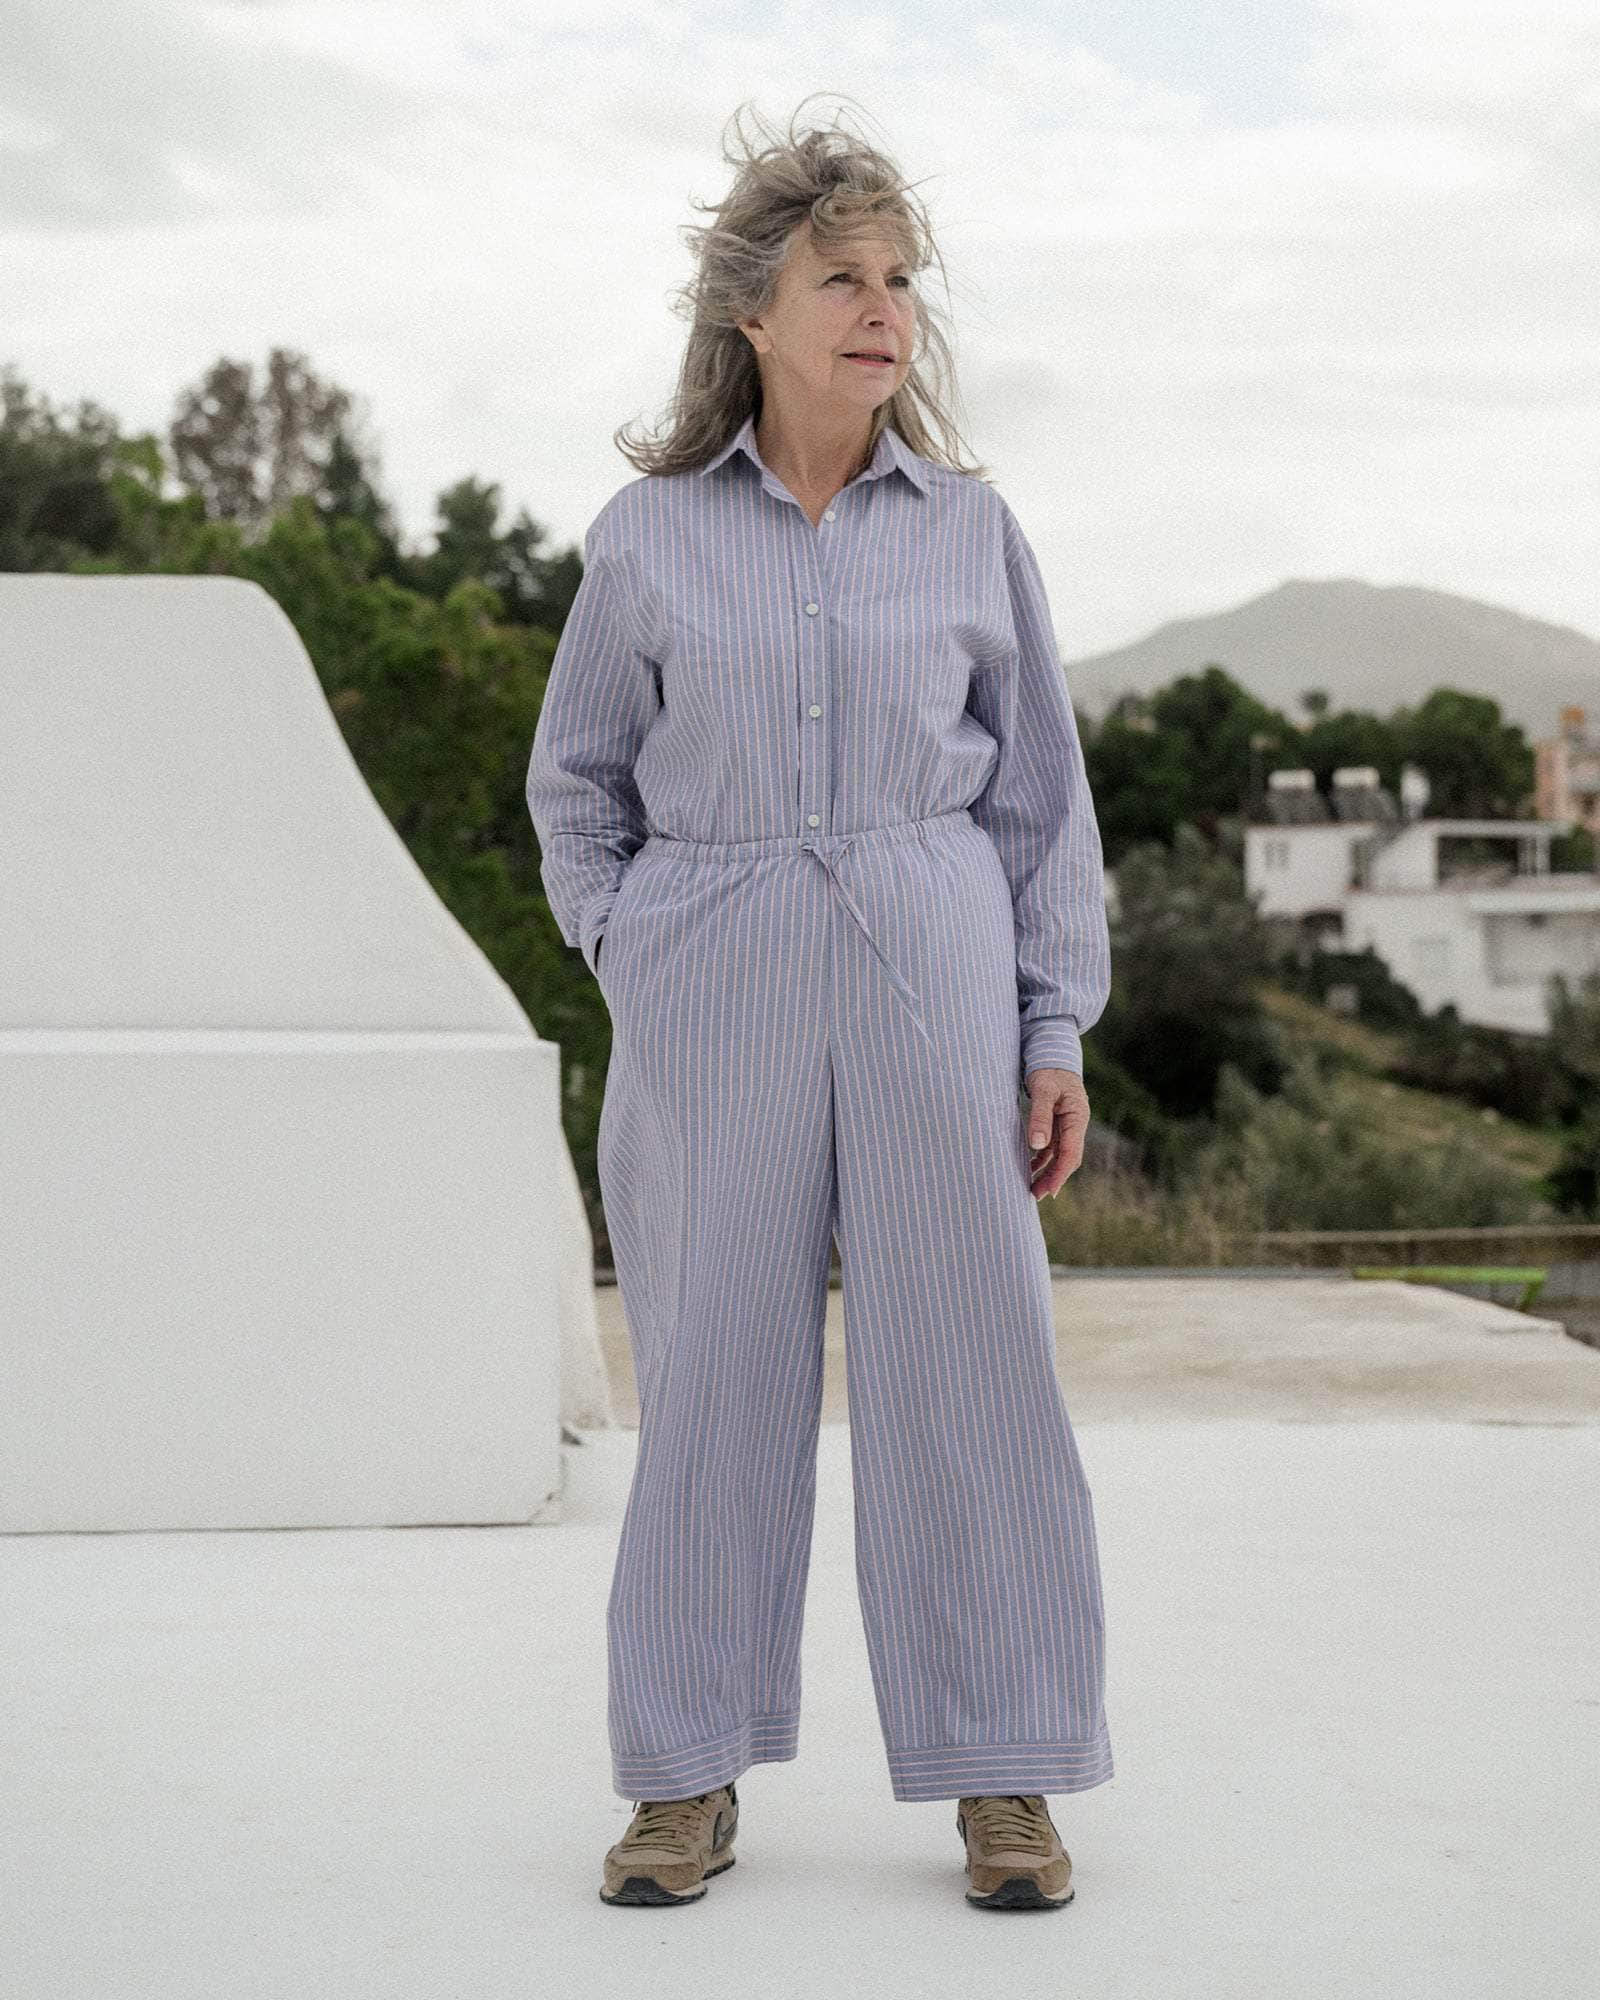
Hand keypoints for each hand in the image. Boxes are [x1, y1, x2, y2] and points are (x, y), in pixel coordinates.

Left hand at [1023, 1068, 1088, 1199]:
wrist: (1052, 1053)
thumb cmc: (1048, 1069)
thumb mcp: (1043, 1089)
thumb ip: (1040, 1116)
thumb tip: (1038, 1145)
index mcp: (1077, 1117)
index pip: (1071, 1152)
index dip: (1060, 1173)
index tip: (1049, 1191)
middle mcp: (1075, 1124)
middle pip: (1067, 1158)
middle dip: (1053, 1178)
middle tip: (1035, 1195)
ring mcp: (1067, 1125)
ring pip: (1059, 1155)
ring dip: (1047, 1172)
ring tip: (1032, 1188)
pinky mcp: (1057, 1123)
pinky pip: (1051, 1147)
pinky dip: (1041, 1159)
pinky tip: (1029, 1168)